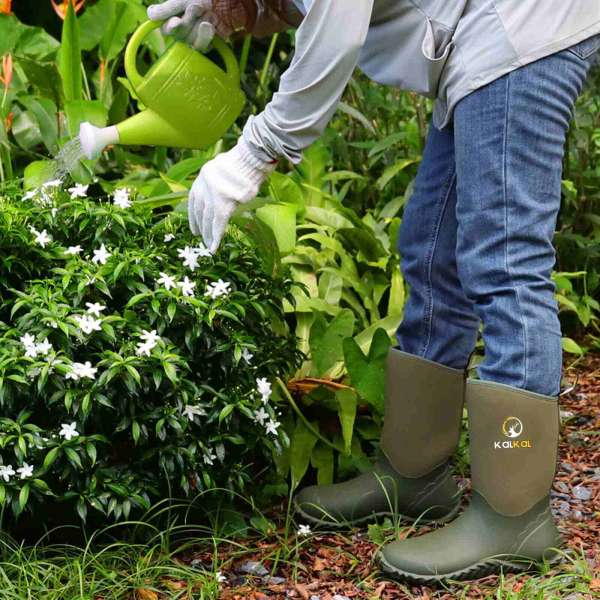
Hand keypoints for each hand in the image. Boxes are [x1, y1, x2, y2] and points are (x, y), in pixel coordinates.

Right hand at [147, 0, 222, 50]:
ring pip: (190, 42)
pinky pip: (202, 47)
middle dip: (189, 21)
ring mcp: (194, 39)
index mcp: (172, 19)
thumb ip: (166, 8)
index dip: (171, 27)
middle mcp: (181, 31)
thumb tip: (151, 15)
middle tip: (197, 8)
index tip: (176, 21)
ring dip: (199, 27)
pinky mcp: (206, 44)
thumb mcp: (182, 0)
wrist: (225, 2)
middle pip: (178, 36)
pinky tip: (211, 25)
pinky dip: (206, 36)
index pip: (165, 29)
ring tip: (207, 14)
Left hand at [188, 138, 276, 252]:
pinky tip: (215, 246)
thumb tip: (220, 196)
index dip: (193, 216)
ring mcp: (213, 194)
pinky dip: (216, 235)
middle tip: (201, 238)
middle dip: (200, 226)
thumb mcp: (224, 168)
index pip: (194, 200)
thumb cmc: (244, 163)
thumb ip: (218, 182)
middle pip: (200, 211)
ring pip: (207, 219)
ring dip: (208, 233)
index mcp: (203, 176)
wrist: (253, 158)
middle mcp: (204, 185)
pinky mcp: (224, 203)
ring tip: (209, 244)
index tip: (194, 227)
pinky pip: (218, 223)